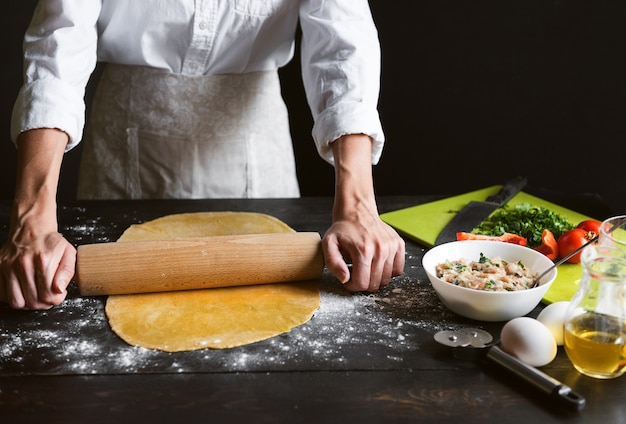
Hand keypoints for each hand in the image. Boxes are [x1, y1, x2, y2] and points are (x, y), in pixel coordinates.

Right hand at [0, 231, 75, 309]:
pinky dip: (13, 296)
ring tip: (36, 295)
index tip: (58, 295)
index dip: (56, 300)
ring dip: (28, 303)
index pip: (48, 295)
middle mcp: (23, 264)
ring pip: (16, 302)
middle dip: (44, 304)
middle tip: (48, 296)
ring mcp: (8, 266)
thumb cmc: (52, 243)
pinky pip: (2, 294)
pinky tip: (23, 290)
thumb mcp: (69, 253)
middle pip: (32, 302)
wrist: (32, 228)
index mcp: (43, 260)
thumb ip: (67, 272)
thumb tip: (59, 289)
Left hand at [324, 133, 404, 291]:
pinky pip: (399, 268)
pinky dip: (389, 269)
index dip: (352, 287)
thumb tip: (344, 278)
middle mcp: (381, 249)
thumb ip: (333, 263)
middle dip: (363, 283)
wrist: (356, 205)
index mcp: (364, 250)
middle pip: (376, 284)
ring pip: (389, 278)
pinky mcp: (399, 243)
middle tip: (354, 271)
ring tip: (363, 264)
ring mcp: (392, 246)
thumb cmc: (340, 226)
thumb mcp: (328, 243)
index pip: (362, 285)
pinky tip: (377, 261)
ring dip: (376, 276)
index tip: (347, 278)